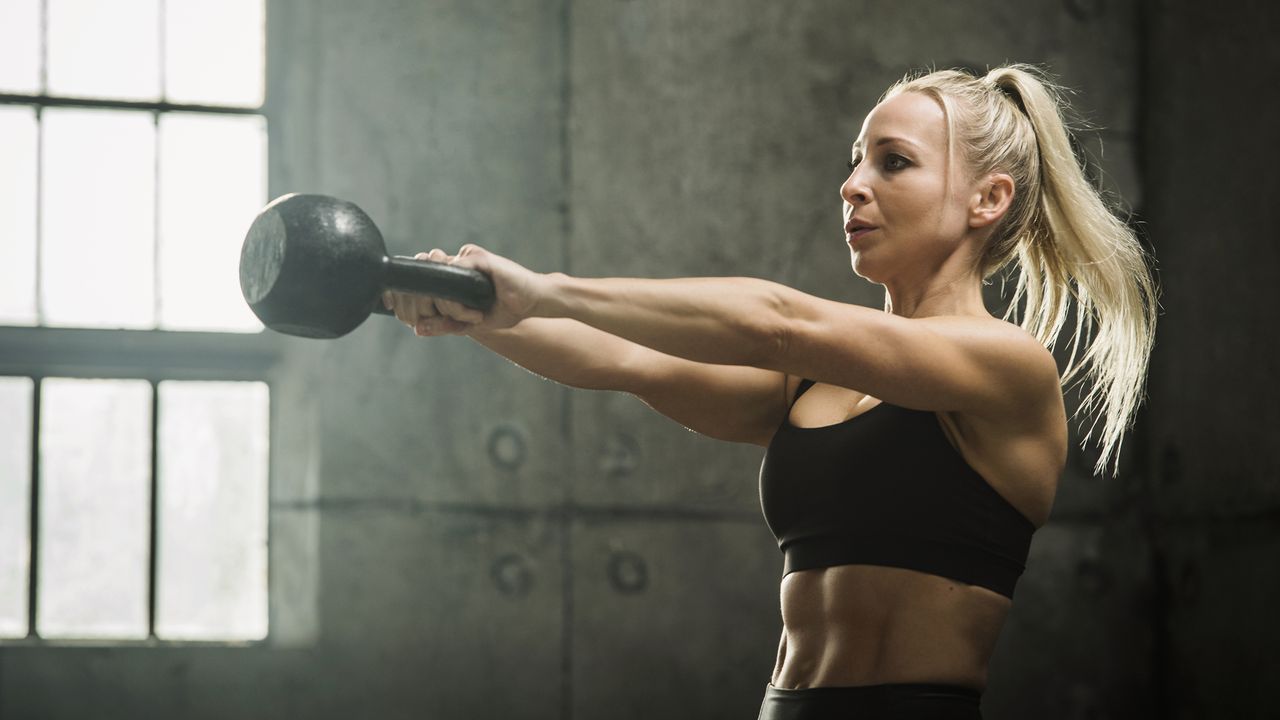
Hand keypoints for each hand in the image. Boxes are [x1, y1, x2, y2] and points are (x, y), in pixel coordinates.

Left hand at [382, 245, 545, 336]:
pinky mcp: (476, 257)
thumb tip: (416, 329)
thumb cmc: (505, 309)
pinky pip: (454, 274)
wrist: (533, 300)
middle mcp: (453, 265)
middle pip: (423, 281)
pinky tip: (476, 311)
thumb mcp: (470, 324)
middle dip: (431, 308)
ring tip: (472, 316)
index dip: (412, 302)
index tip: (427, 321)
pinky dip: (460, 300)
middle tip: (458, 322)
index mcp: (449, 279)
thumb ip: (445, 324)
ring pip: (436, 278)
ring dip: (450, 306)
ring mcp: (463, 259)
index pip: (418, 285)